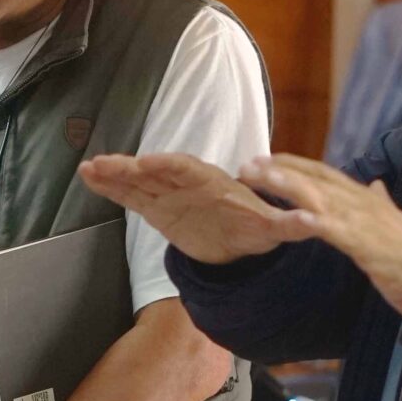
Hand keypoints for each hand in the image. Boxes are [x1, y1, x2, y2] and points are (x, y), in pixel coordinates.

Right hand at [79, 153, 311, 264]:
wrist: (241, 236)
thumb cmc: (256, 224)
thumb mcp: (277, 229)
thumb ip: (291, 225)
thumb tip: (314, 223)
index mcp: (212, 182)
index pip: (187, 170)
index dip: (167, 166)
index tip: (148, 164)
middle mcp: (186, 182)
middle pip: (155, 171)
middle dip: (130, 168)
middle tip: (102, 164)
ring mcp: (168, 193)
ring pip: (137, 180)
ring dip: (112, 174)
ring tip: (87, 168)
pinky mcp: (155, 207)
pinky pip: (129, 195)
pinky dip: (109, 187)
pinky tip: (87, 177)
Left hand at [238, 155, 401, 322]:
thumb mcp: (394, 225)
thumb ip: (382, 203)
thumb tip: (377, 184)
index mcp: (367, 200)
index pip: (325, 174)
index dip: (294, 164)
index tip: (265, 159)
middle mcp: (365, 203)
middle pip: (317, 179)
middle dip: (282, 169)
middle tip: (247, 164)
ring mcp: (367, 223)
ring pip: (322, 197)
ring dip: (291, 185)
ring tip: (263, 177)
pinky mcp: (370, 246)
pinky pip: (338, 230)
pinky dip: (317, 221)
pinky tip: (296, 217)